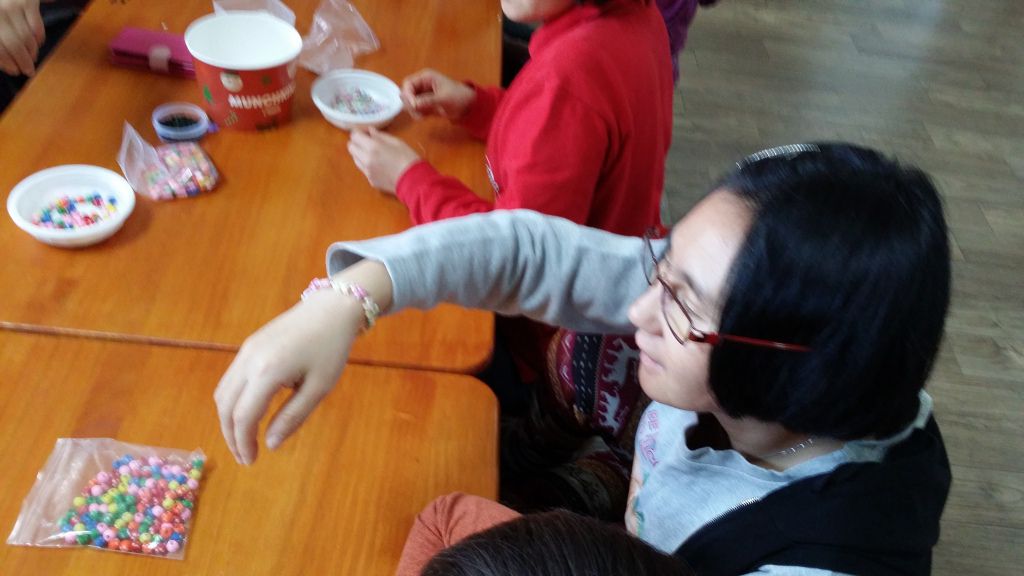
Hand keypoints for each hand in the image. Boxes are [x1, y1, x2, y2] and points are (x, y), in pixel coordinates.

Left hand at [0, 0, 43, 75]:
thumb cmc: (0, 11)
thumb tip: (7, 65)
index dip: (7, 63)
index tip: (14, 71)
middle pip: (14, 45)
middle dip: (23, 62)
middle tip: (29, 71)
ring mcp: (13, 7)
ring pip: (27, 38)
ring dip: (32, 52)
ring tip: (32, 57)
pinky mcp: (28, 3)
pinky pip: (37, 27)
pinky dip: (39, 38)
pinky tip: (37, 43)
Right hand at [214, 290, 362, 465]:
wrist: (331, 308)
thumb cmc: (331, 348)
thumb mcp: (318, 387)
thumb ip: (292, 417)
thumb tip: (269, 445)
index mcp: (268, 371)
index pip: (243, 416)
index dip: (243, 443)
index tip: (251, 461)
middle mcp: (249, 360)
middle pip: (225, 406)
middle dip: (231, 435)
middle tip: (245, 457)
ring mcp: (245, 350)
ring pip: (223, 392)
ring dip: (228, 419)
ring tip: (244, 439)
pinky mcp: (248, 345)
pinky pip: (231, 379)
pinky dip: (232, 401)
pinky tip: (248, 413)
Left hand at [347, 127, 420, 193]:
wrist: (414, 181)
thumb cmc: (408, 158)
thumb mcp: (397, 142)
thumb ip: (380, 136)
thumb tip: (370, 131)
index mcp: (372, 147)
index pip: (354, 136)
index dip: (358, 133)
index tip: (364, 133)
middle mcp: (366, 159)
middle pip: (351, 147)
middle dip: (357, 143)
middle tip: (367, 143)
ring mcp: (367, 171)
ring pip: (355, 159)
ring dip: (360, 154)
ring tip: (374, 154)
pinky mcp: (370, 180)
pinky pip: (364, 169)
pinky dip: (368, 165)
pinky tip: (380, 166)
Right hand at [401, 68, 475, 119]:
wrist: (469, 106)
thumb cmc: (458, 97)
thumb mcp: (443, 98)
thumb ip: (427, 101)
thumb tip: (413, 104)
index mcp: (426, 77)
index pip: (408, 84)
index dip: (407, 94)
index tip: (413, 105)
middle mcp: (422, 85)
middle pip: (406, 94)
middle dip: (410, 104)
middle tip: (419, 113)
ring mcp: (423, 95)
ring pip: (409, 103)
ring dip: (413, 111)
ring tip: (423, 116)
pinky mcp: (425, 105)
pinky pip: (415, 110)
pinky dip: (417, 114)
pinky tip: (424, 117)